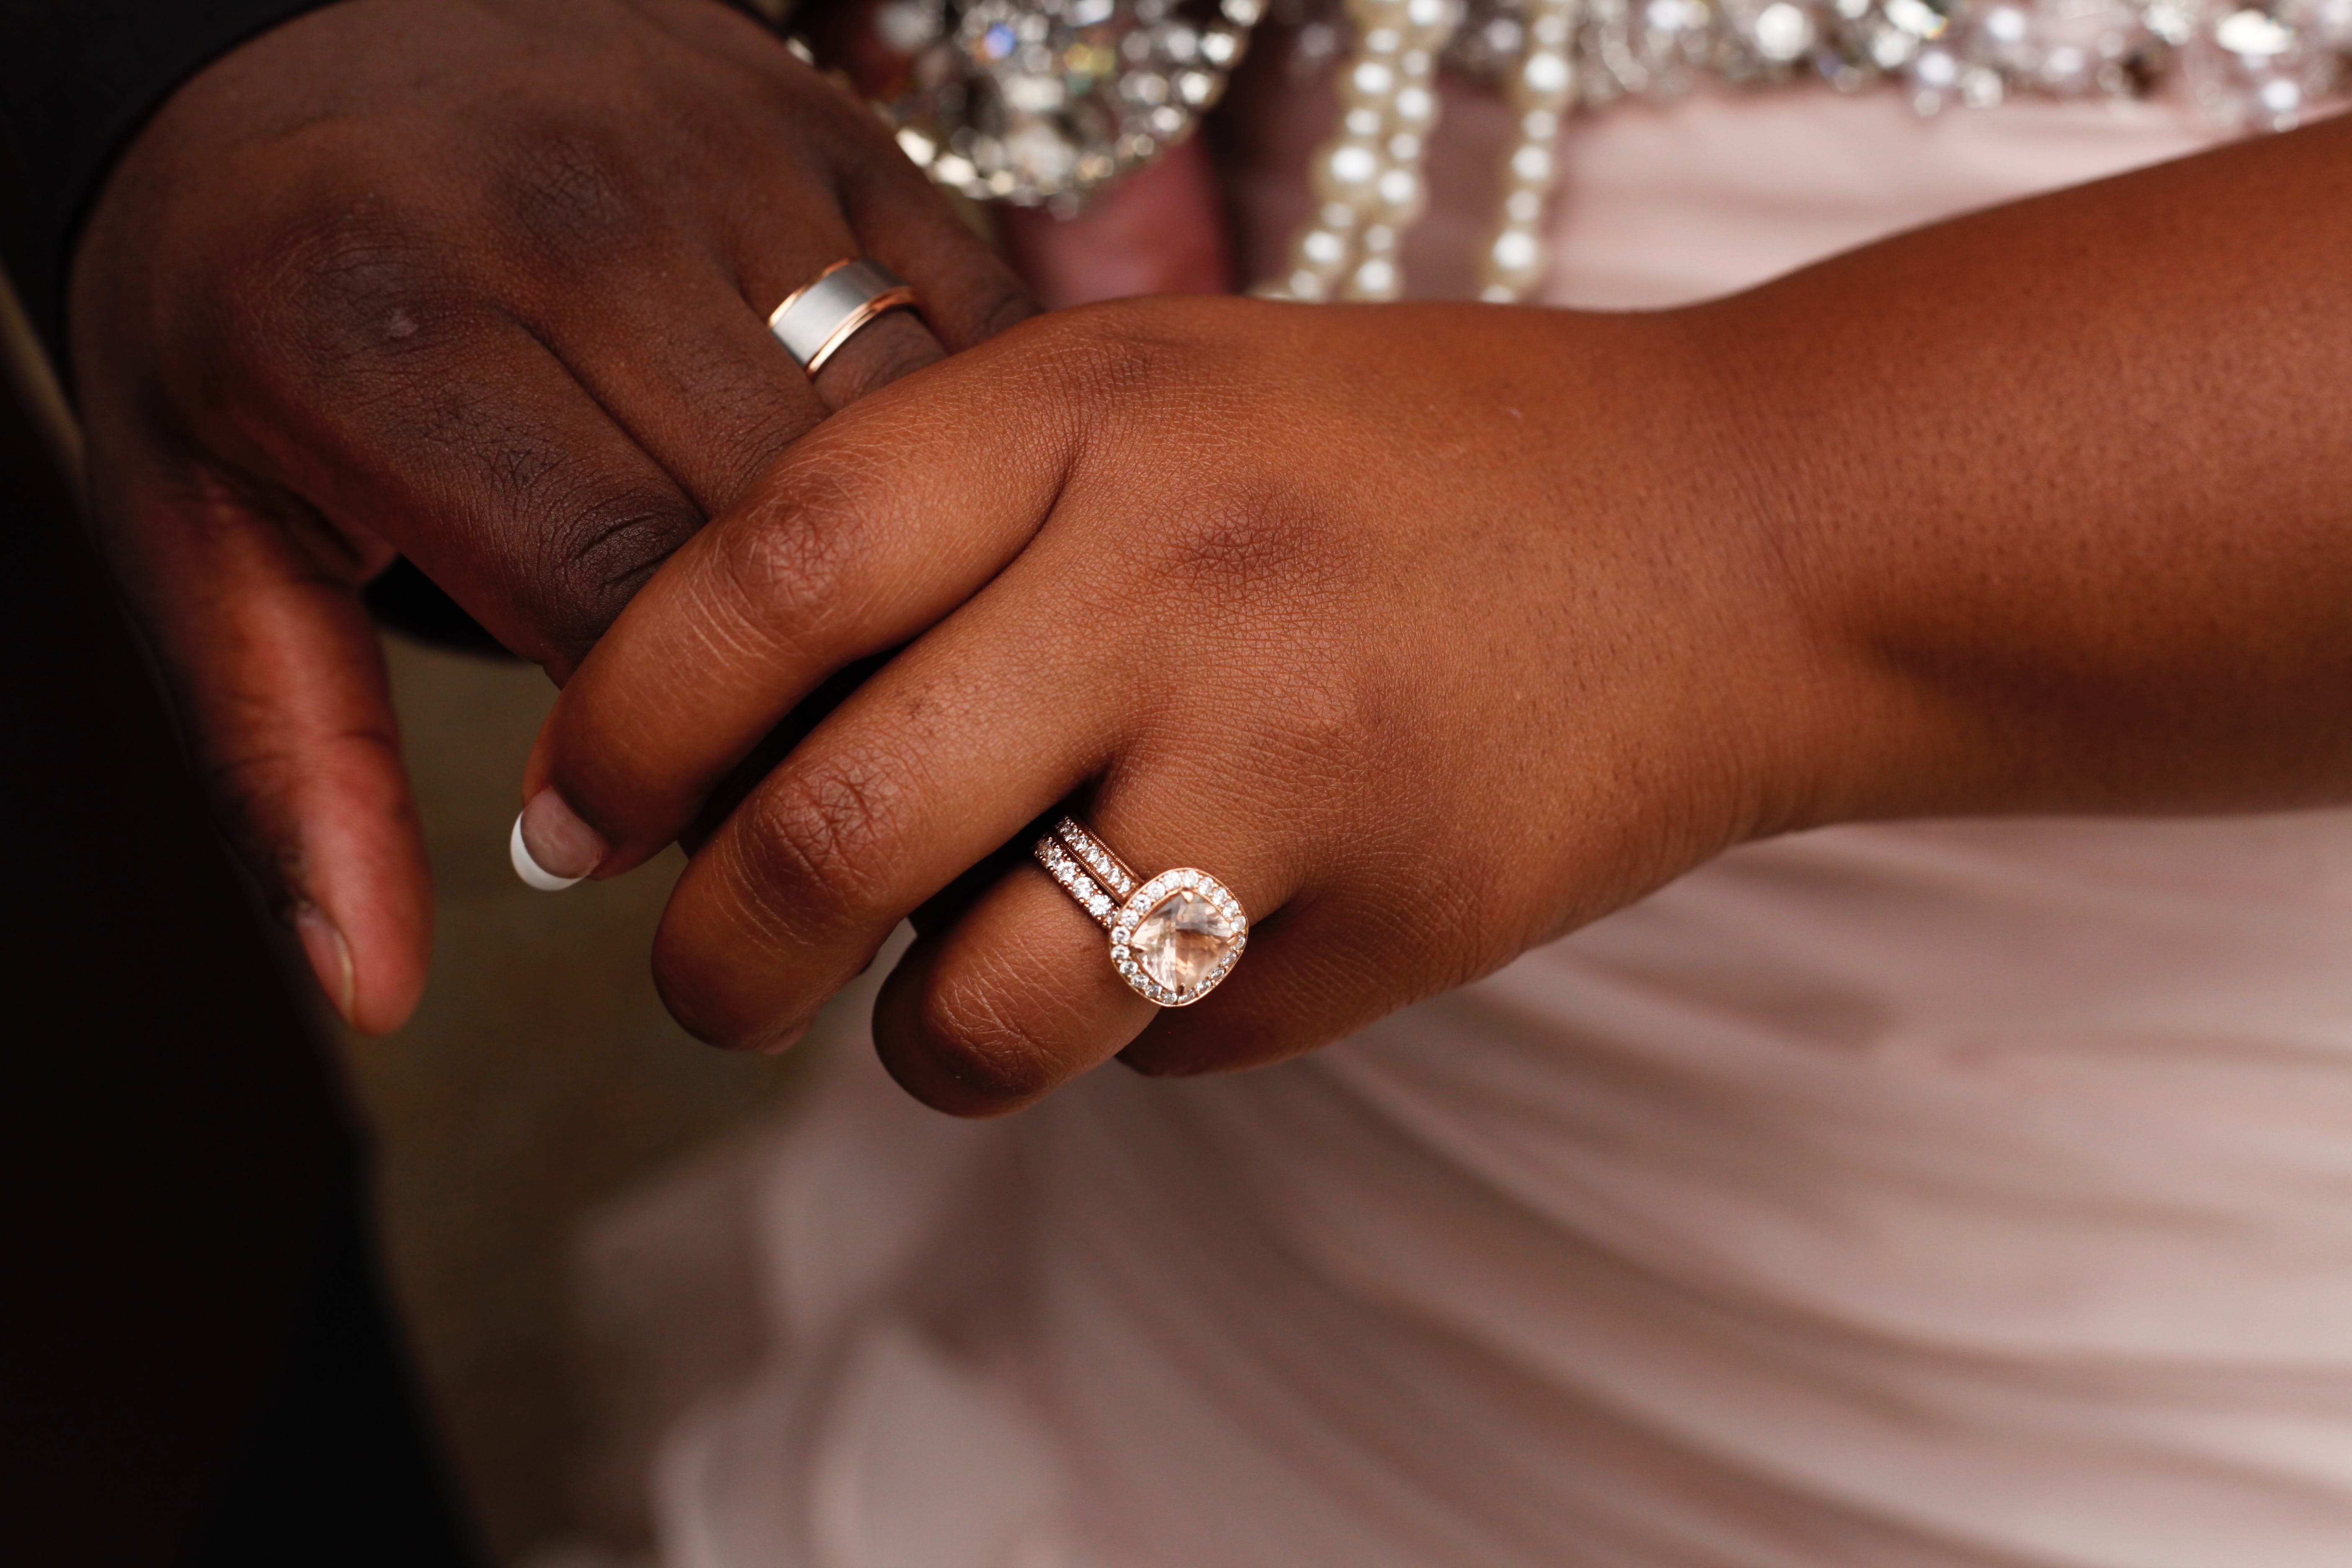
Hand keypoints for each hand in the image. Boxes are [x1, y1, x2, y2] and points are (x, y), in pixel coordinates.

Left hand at [69, 0, 1033, 1029]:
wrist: (304, 11)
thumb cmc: (243, 299)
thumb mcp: (200, 529)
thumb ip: (292, 761)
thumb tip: (376, 984)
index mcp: (388, 338)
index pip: (618, 608)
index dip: (696, 766)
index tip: (708, 844)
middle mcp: (575, 231)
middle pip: (796, 546)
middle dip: (835, 705)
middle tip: (840, 809)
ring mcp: (735, 165)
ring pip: (919, 454)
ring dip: (940, 598)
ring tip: (918, 699)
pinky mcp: (850, 137)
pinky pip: (970, 345)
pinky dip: (986, 474)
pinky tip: (965, 550)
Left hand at [517, 296, 1847, 1112]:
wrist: (1740, 539)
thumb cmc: (1420, 465)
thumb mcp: (1178, 395)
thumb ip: (962, 515)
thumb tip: (741, 722)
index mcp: (1099, 410)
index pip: (768, 573)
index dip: (627, 719)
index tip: (580, 818)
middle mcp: (1177, 581)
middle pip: (831, 826)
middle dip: (712, 955)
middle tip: (702, 981)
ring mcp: (1289, 766)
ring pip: (980, 1001)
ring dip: (911, 1042)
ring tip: (942, 1002)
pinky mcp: (1383, 926)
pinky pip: (1162, 1045)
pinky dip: (1125, 1035)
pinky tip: (1195, 938)